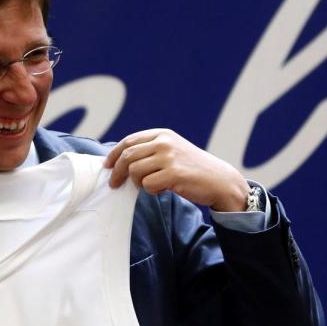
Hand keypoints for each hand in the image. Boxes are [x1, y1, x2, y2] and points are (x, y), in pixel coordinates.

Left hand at [104, 128, 249, 211]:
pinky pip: (147, 184)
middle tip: (114, 184)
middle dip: (116, 172)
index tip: (107, 166)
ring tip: (148, 186)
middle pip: (127, 156)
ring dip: (137, 183)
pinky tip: (161, 190)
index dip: (114, 154)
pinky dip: (150, 191)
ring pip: (135, 171)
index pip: (129, 141)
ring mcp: (169, 157)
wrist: (219, 180)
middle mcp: (164, 142)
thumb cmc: (192, 169)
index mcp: (162, 134)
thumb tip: (120, 161)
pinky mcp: (174, 174)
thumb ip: (150, 151)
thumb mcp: (172, 151)